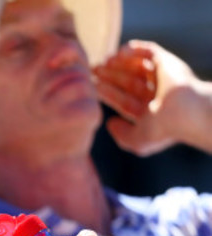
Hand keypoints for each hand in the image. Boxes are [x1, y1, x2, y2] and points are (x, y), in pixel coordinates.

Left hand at [94, 40, 206, 155]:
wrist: (185, 111)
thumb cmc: (162, 129)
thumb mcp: (137, 141)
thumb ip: (121, 135)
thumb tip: (110, 123)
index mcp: (151, 113)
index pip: (125, 101)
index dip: (109, 94)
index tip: (93, 87)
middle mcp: (157, 95)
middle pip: (128, 83)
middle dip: (110, 77)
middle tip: (92, 71)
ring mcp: (163, 77)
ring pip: (136, 67)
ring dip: (118, 64)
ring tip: (101, 63)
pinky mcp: (167, 62)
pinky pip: (148, 51)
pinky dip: (133, 50)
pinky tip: (117, 54)